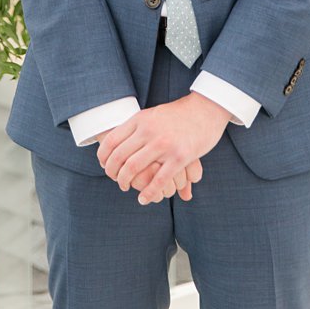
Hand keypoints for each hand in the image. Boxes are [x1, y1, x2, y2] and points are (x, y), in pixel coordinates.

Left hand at [97, 93, 229, 204]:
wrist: (206, 109)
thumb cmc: (178, 114)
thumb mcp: (152, 115)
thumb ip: (137, 126)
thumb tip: (119, 139)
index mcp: (139, 120)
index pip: (111, 140)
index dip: (103, 156)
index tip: (103, 165)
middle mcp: (148, 131)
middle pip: (119, 156)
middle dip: (112, 172)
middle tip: (114, 179)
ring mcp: (163, 144)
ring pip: (134, 168)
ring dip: (125, 182)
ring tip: (125, 187)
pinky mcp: (180, 157)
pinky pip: (159, 180)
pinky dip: (148, 192)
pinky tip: (143, 199)